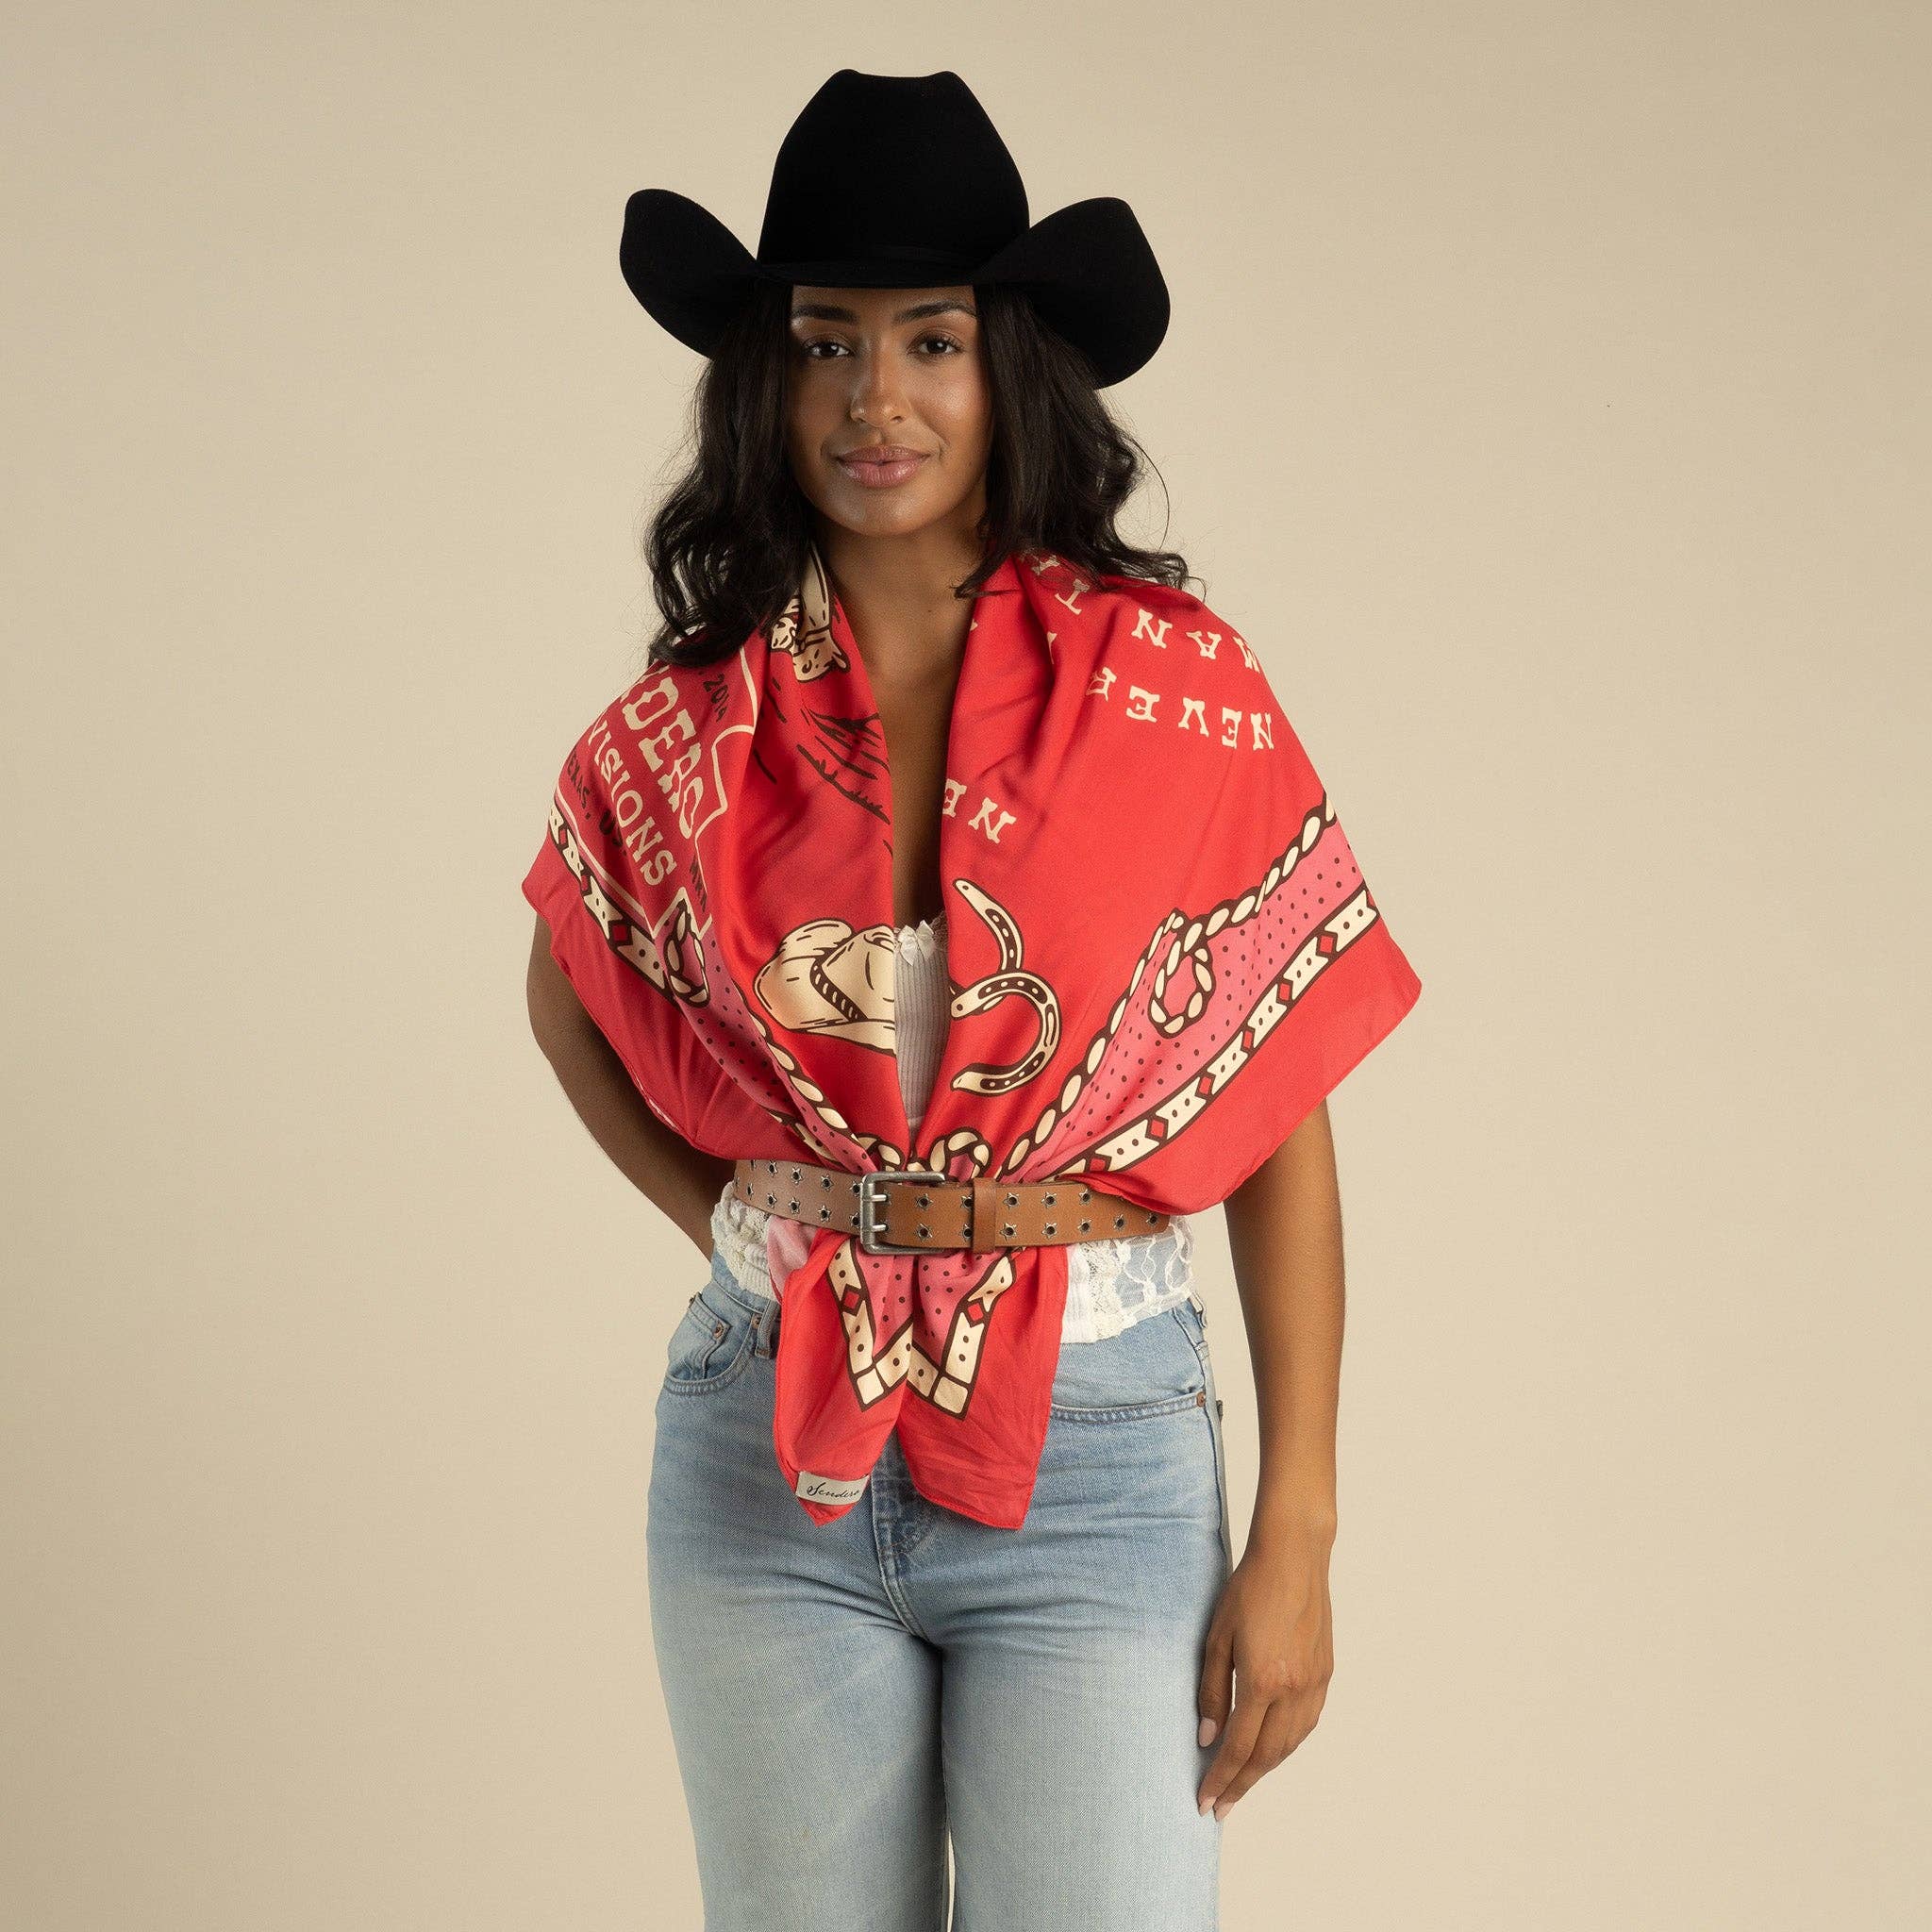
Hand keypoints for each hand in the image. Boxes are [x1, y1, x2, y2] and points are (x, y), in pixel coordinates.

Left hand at [1195, 1518, 1333, 1818]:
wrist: (1294, 1557)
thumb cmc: (1248, 1589)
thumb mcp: (1216, 1636)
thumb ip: (1211, 1690)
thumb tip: (1207, 1738)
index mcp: (1262, 1681)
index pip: (1238, 1747)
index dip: (1220, 1779)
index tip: (1206, 1803)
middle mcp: (1293, 1689)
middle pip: (1267, 1756)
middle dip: (1241, 1785)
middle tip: (1221, 1807)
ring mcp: (1314, 1683)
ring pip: (1290, 1744)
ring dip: (1265, 1769)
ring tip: (1242, 1783)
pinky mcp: (1325, 1672)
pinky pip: (1307, 1723)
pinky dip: (1288, 1745)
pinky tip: (1273, 1749)